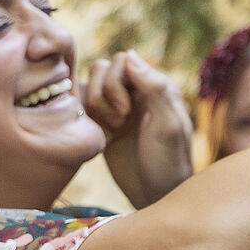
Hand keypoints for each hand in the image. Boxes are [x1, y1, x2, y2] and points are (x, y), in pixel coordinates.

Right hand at [88, 51, 195, 207]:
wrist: (156, 195)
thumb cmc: (168, 162)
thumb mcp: (168, 126)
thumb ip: (155, 88)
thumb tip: (130, 55)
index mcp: (155, 86)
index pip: (122, 60)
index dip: (116, 82)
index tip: (127, 113)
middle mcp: (135, 91)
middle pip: (101, 69)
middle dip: (103, 95)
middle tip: (120, 123)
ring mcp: (117, 106)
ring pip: (88, 84)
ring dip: (94, 106)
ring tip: (113, 131)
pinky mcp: (101, 123)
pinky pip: (80, 104)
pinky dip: (84, 117)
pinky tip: (102, 138)